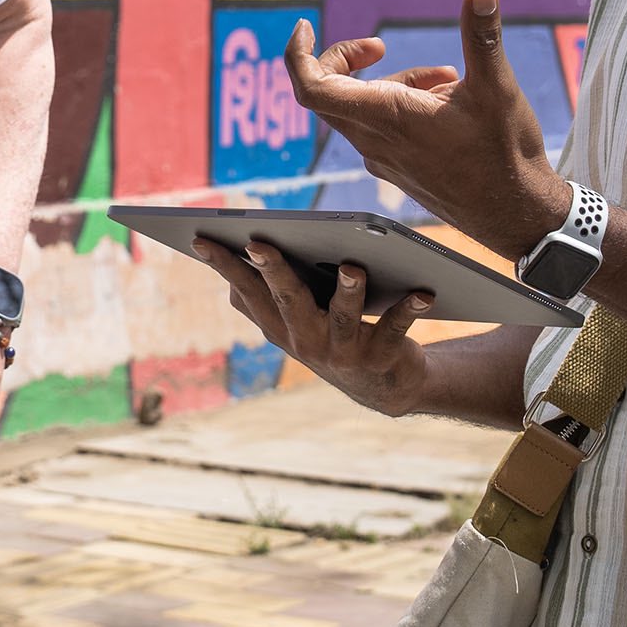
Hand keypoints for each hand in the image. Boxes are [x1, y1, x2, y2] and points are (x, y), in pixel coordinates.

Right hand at [190, 241, 437, 419]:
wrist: (385, 387)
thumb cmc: (335, 337)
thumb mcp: (296, 322)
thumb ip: (268, 300)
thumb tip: (233, 269)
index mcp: (280, 327)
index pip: (246, 292)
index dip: (223, 266)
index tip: (201, 238)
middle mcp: (306, 342)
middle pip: (288, 300)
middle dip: (274, 272)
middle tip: (260, 244)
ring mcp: (342, 352)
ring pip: (342, 317)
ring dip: (347, 291)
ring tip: (351, 267)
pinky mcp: (380, 357)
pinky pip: (395, 329)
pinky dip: (410, 310)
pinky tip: (424, 292)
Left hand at [285, 0, 574, 258]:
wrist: (516, 216)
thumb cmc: (504, 154)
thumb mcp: (496, 87)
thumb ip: (482, 35)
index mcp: (387, 117)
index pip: (312, 88)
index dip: (298, 54)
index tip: (304, 27)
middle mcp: (375, 142)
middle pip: (328, 94)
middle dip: (346, 61)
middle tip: (376, 45)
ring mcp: (385, 160)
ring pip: (361, 109)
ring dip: (389, 83)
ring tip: (443, 76)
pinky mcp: (399, 171)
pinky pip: (380, 129)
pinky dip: (400, 105)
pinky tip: (443, 99)